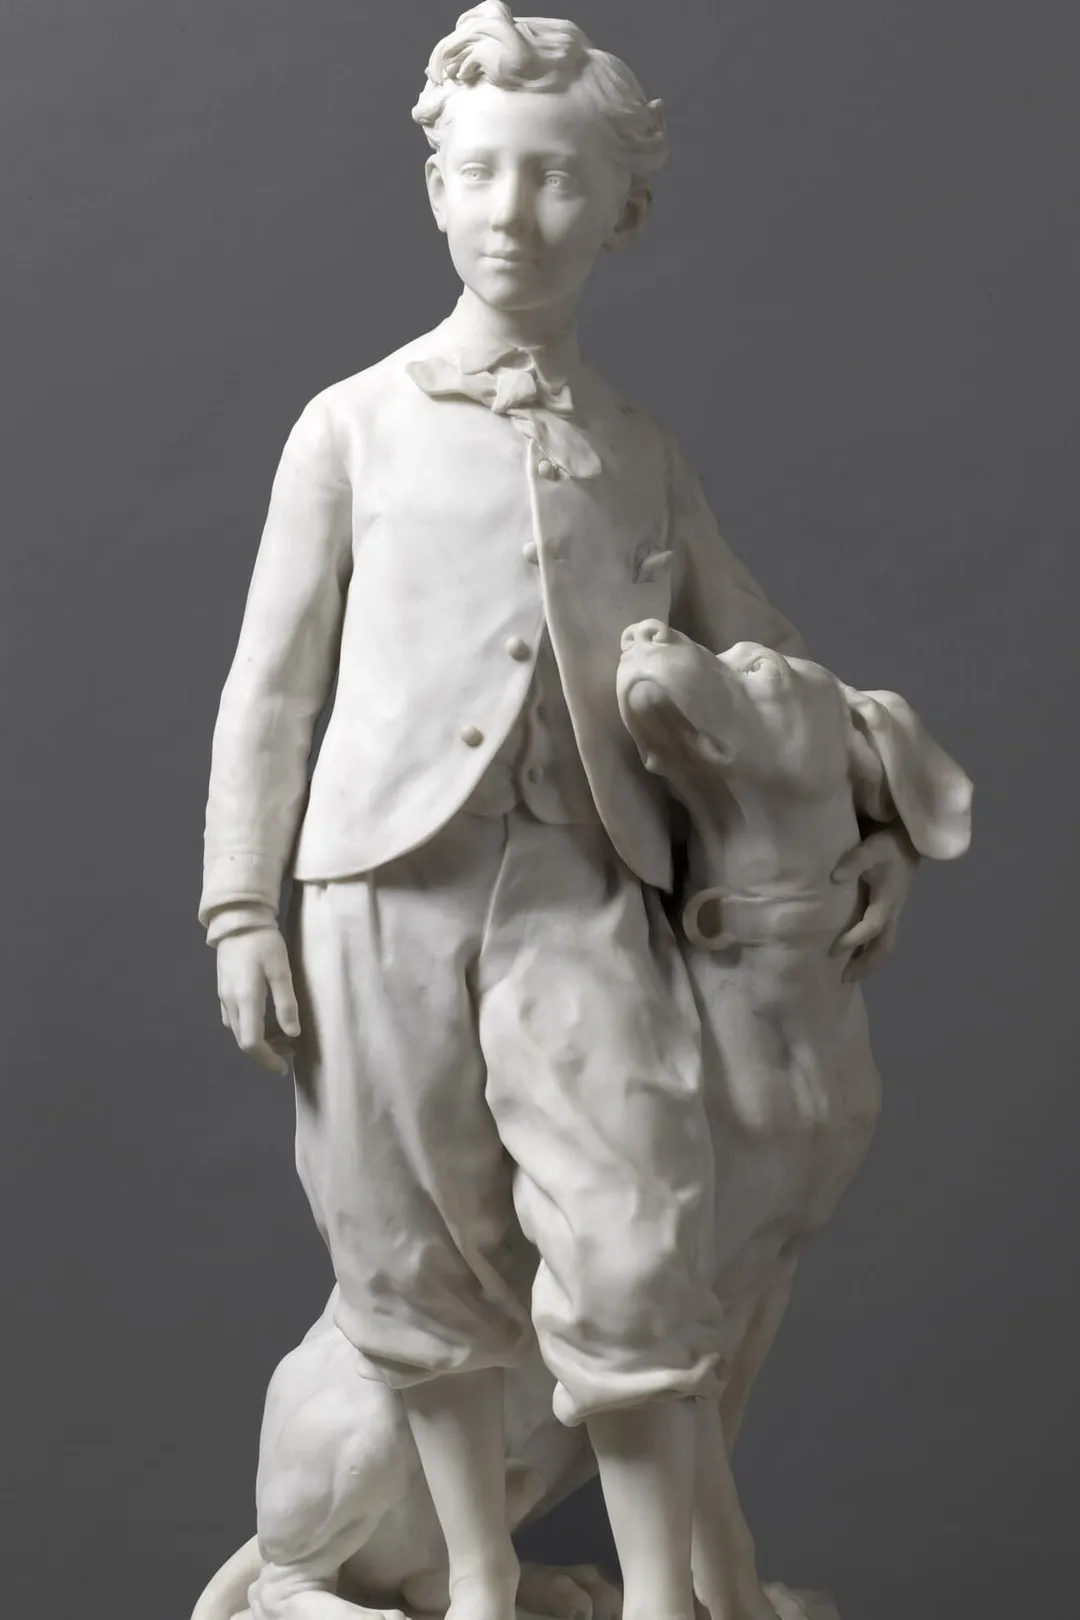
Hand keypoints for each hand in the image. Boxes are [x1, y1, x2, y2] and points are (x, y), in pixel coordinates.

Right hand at [216, 926, 300, 1075]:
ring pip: (239, 1031)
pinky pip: (235, 1019)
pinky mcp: (223, 989)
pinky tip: (265, 1020)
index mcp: (246, 1000)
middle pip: (243, 1041)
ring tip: (282, 1037)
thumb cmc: (264, 943)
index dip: (267, 1060)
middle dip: (266, 1053)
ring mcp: (224, 996)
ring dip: (258, 1041)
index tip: (284, 1067)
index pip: (251, 1043)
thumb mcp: (281, 970)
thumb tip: (293, 1034)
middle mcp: (230, 1002)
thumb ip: (286, 1003)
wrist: (238, 920)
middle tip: (290, 1052)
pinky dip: (250, 1027)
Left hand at [830, 823, 918, 981]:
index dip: (853, 940)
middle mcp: (892, 913)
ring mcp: (892, 914)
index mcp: (887, 901)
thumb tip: (836, 877)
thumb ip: (855, 860)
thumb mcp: (872, 848)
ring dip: (868, 962)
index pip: (871, 928)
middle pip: (883, 947)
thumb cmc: (888, 846)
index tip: (833, 950)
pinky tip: (853, 956)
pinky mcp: (888, 912)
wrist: (908, 842)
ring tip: (848, 975)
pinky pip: (881, 938)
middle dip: (865, 965)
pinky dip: (869, 951)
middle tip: (844, 979)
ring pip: (884, 945)